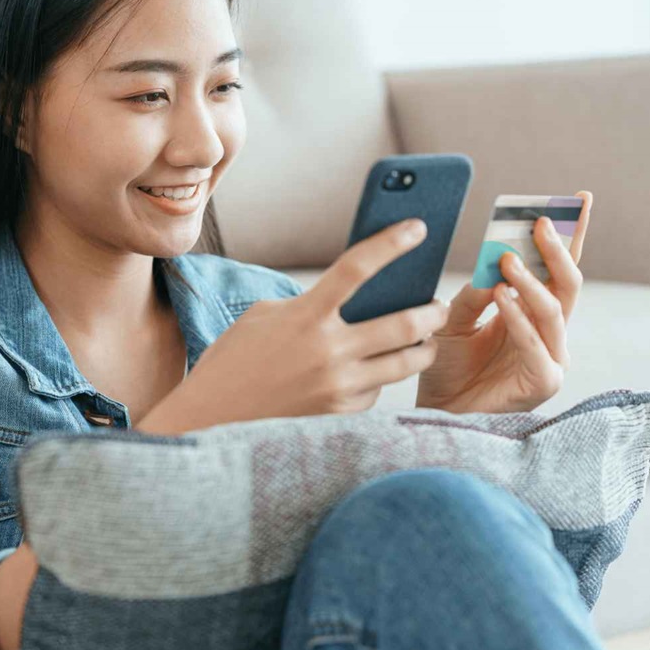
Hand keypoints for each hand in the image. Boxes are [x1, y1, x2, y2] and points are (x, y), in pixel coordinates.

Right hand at [138, 218, 449, 433]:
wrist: (210, 421)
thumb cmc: (233, 361)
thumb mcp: (264, 317)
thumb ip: (309, 305)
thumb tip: (355, 297)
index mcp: (306, 315)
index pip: (358, 267)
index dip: (392, 243)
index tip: (418, 227)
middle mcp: (328, 351)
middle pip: (403, 324)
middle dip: (431, 312)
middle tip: (439, 306)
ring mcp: (337, 388)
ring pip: (404, 364)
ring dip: (423, 348)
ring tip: (427, 340)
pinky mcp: (340, 416)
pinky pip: (376, 393)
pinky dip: (380, 380)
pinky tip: (375, 374)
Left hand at [416, 190, 591, 413]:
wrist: (437, 411)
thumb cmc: (447, 366)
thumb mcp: (454, 317)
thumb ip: (475, 291)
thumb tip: (493, 259)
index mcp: (534, 312)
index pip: (558, 267)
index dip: (571, 234)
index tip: (578, 199)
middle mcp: (550, 332)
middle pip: (567, 283)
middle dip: (558, 249)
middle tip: (542, 220)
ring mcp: (551, 357)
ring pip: (553, 310)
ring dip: (532, 281)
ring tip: (508, 259)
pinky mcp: (543, 381)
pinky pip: (535, 343)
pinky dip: (519, 317)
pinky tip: (503, 296)